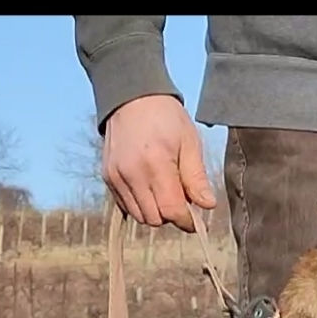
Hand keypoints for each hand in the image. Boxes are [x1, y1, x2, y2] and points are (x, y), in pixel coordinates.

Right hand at [102, 94, 215, 232]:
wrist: (131, 97)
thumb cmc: (166, 118)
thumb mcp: (189, 142)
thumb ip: (196, 178)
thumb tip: (208, 205)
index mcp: (156, 163)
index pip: (171, 210)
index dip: (186, 220)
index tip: (195, 219)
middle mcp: (132, 174)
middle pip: (155, 219)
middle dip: (170, 216)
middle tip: (180, 199)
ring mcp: (117, 177)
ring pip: (139, 216)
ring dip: (155, 212)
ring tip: (164, 192)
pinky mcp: (108, 177)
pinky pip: (126, 206)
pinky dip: (140, 205)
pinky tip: (149, 188)